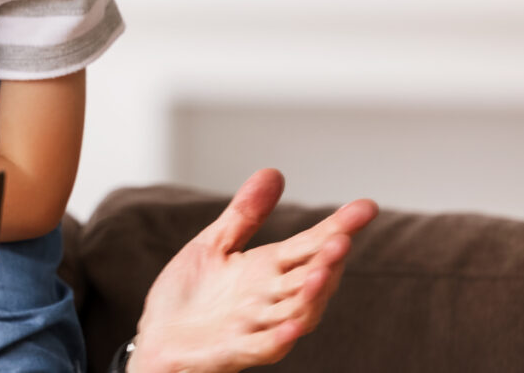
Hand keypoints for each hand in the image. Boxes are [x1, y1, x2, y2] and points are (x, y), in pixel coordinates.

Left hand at [129, 169, 378, 372]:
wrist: (156, 339)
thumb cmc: (190, 297)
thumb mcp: (214, 245)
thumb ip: (245, 215)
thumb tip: (274, 171)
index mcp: (267, 270)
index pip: (309, 246)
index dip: (337, 227)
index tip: (366, 207)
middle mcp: (269, 298)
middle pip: (309, 279)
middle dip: (327, 261)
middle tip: (342, 239)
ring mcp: (255, 326)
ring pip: (295, 313)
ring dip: (310, 296)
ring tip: (321, 272)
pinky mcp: (233, 351)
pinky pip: (262, 348)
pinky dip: (279, 339)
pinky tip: (292, 327)